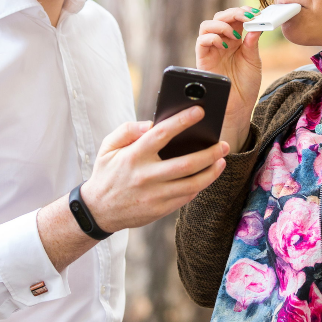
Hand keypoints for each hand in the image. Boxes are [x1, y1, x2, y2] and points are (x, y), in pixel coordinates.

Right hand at [80, 106, 228, 232]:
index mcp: (133, 156)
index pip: (162, 134)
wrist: (99, 211)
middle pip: (186, 164)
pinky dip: (200, 186)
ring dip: (211, 172)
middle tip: (223, 144)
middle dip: (209, 153)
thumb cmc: (107, 173)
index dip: (182, 120)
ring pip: (192, 184)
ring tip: (221, 161)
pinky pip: (186, 197)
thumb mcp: (108, 147)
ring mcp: (155, 195)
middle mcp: (146, 176)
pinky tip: (207, 176)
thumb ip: (128, 130)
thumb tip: (152, 123)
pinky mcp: (160, 209)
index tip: (200, 111)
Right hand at [196, 6, 262, 152]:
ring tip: (235, 34)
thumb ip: (252, 42)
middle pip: (219, 17)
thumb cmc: (246, 85)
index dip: (243, 12)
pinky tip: (225, 45)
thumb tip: (256, 24)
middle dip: (233, 14)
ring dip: (221, 24)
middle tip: (246, 17)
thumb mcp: (254, 60)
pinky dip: (212, 38)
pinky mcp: (203, 60)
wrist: (239, 106)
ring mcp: (211, 50)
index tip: (256, 12)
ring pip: (207, 26)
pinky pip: (201, 42)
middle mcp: (221, 42)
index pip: (234, 18)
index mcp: (234, 40)